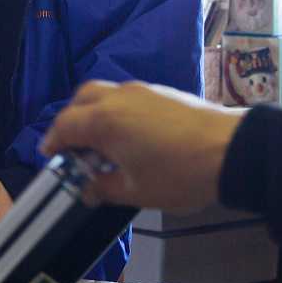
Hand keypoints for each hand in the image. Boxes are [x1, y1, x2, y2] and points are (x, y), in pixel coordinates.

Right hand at [41, 80, 244, 212]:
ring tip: (102, 142)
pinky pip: (127, 96)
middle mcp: (118, 98)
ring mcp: (142, 91)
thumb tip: (87, 189)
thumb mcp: (136, 191)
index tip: (51, 157)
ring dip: (95, 113)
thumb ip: (104, 188)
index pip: (64, 125)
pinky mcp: (162, 92)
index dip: (52, 142)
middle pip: (81, 99)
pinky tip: (129, 135)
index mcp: (104, 121)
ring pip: (105, 93)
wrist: (231, 150)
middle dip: (71, 120)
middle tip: (73, 147)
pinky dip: (117, 110)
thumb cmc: (179, 174)